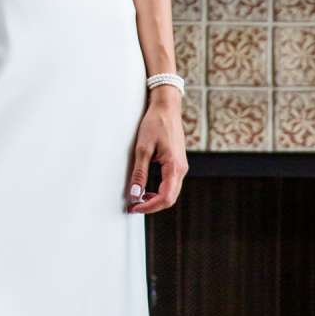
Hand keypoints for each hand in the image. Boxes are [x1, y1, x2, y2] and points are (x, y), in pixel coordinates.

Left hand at [125, 92, 187, 214]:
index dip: (149, 206)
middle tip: (133, 207)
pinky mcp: (177, 163)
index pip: (165, 198)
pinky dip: (159, 190)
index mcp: (174, 166)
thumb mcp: (143, 148)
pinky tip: (147, 189)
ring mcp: (181, 166)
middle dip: (151, 205)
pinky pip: (171, 183)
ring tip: (137, 199)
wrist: (166, 107)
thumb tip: (135, 194)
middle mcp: (181, 169)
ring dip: (155, 198)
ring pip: (171, 192)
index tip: (134, 207)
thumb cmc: (155, 123)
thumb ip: (139, 172)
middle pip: (170, 198)